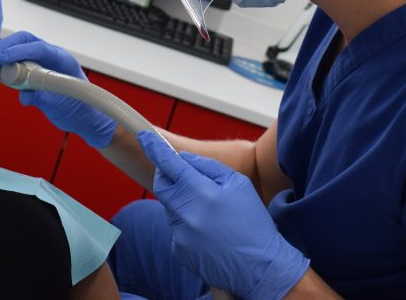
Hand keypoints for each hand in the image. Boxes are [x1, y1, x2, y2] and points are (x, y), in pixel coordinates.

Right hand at [0, 31, 115, 147]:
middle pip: (23, 41)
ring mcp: (42, 60)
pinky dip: (2, 62)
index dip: (18, 51)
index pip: (39, 48)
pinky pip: (16, 59)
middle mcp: (52, 55)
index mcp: (62, 60)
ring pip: (18, 47)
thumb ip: (43, 99)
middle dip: (2, 48)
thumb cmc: (79, 110)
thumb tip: (25, 95)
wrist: (85, 117)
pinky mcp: (34, 68)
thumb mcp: (61, 107)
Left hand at [138, 131, 308, 299]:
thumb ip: (207, 166)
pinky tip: (208, 232)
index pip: (170, 165)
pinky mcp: (179, 251)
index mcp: (203, 193)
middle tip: (184, 177)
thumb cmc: (252, 221)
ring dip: (181, 203)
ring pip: (170, 208)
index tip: (144, 137)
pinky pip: (175, 228)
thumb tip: (183, 159)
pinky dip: (186, 224)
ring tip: (209, 215)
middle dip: (167, 177)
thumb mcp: (238, 184)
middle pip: (161, 186)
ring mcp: (180, 235)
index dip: (155, 149)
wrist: (261, 268)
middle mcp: (187, 215)